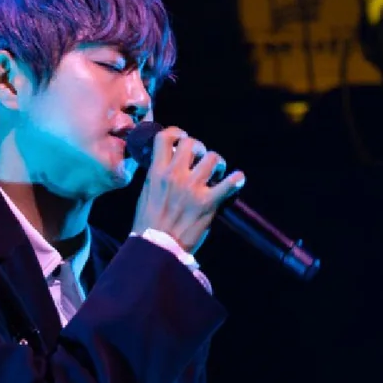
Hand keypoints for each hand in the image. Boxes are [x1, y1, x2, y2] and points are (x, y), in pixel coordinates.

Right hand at [130, 125, 244, 256]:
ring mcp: (193, 189)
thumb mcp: (145, 195)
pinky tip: (237, 180)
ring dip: (217, 164)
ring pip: (213, 158)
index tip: (182, 138)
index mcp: (157, 173)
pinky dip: (237, 179)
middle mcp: (175, 176)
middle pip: (192, 143)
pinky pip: (230, 183)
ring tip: (217, 174)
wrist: (157, 250)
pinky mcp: (209, 203)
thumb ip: (156, 177)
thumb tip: (166, 164)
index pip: (165, 138)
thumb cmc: (149, 226)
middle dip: (199, 148)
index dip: (176, 133)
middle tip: (201, 160)